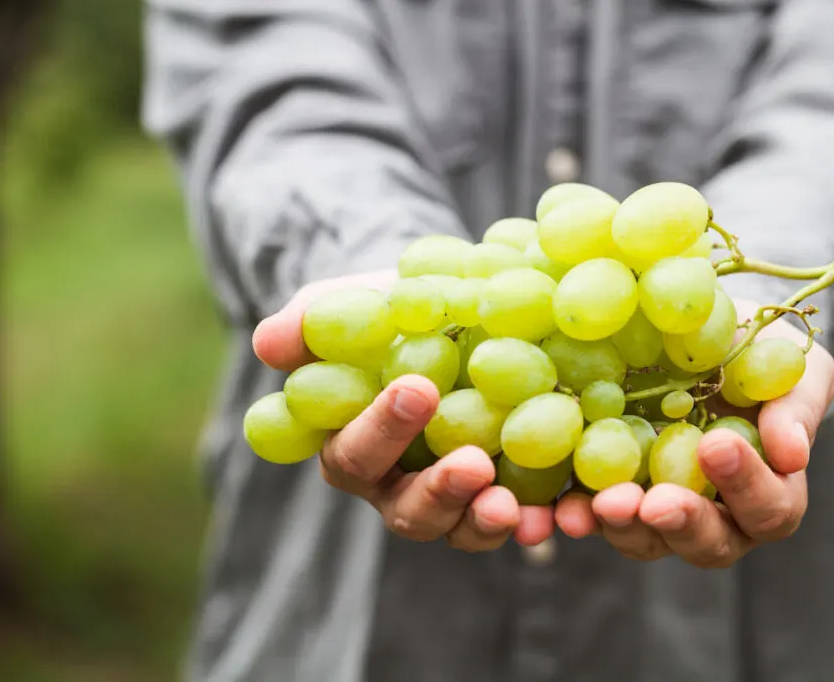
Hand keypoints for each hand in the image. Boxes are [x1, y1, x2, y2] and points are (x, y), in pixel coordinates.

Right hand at [251, 270, 555, 551]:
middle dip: (438, 493)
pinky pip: (520, 520)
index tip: (418, 389)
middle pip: (408, 511)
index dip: (381, 430)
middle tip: (472, 465)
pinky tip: (567, 512)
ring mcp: (456, 495)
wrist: (450, 313)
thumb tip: (267, 344)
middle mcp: (400, 484)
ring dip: (484, 521)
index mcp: (354, 447)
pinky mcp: (508, 489)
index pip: (354, 454)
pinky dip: (539, 522)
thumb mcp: (350, 304)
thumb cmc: (387, 313)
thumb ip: (312, 324)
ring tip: (514, 505)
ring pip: (461, 528)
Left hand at [556, 298, 833, 567]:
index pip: (767, 507)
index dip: (745, 484)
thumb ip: (797, 404)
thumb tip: (791, 453)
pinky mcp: (606, 495)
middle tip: (653, 504)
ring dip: (621, 527)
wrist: (694, 339)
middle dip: (679, 523)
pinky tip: (553, 508)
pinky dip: (571, 515)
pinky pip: (590, 516)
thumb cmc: (755, 354)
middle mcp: (715, 516)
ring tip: (598, 507)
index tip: (714, 444)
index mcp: (767, 491)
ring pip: (645, 540)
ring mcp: (657, 512)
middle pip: (707, 543)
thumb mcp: (790, 364)